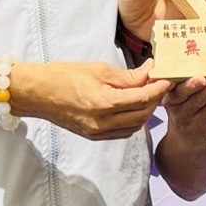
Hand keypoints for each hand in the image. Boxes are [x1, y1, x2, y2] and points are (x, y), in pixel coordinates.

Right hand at [15, 60, 168, 138]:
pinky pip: (122, 132)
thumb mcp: (98, 69)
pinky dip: (133, 121)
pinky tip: (132, 107)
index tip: (168, 78)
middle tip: (159, 84)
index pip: (143, 98)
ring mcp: (98, 132)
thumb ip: (127, 76)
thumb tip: (150, 72)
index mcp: (105, 103)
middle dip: (155, 100)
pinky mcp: (94, 136)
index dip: (159, 88)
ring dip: (145, 111)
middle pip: (143, 115)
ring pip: (135, 126)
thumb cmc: (64, 75)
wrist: (37, 93)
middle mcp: (103, 122)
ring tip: (146, 94)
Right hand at [164, 73, 205, 147]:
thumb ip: (184, 83)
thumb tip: (205, 63)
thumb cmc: (183, 107)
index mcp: (173, 101)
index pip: (180, 94)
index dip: (191, 87)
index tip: (201, 79)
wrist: (185, 137)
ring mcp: (197, 124)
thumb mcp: (177, 97)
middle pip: (199, 100)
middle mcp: (183, 114)